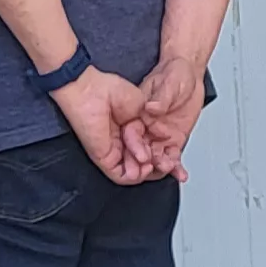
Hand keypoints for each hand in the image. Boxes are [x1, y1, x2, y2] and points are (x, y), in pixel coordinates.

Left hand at [51, 68, 163, 184]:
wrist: (92, 91)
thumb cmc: (110, 91)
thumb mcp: (142, 107)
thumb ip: (154, 125)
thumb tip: (165, 136)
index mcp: (132, 129)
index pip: (150, 149)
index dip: (163, 155)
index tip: (173, 155)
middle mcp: (122, 142)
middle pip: (143, 164)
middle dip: (157, 166)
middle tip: (166, 162)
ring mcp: (113, 151)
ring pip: (133, 172)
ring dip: (146, 171)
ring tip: (152, 162)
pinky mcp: (104, 158)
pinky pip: (120, 175)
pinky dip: (134, 176)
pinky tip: (143, 166)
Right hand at [133, 54, 208, 170]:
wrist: (189, 74)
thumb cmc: (174, 73)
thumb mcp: (169, 83)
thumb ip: (161, 97)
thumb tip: (152, 107)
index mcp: (138, 114)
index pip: (131, 135)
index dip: (134, 146)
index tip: (141, 156)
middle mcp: (146, 127)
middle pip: (141, 150)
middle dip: (145, 163)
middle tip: (152, 169)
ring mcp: (159, 135)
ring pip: (156, 156)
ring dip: (161, 165)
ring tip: (169, 169)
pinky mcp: (173, 139)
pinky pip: (172, 155)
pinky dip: (175, 166)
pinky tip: (180, 173)